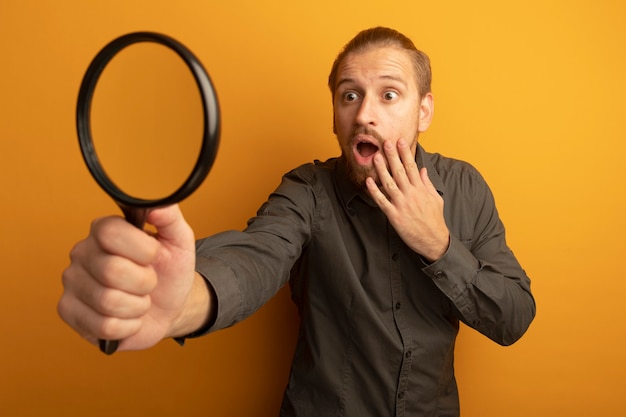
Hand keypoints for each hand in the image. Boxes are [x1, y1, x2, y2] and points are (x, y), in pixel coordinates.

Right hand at [58, 204, 201, 350]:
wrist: (168, 306)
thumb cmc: (169, 271)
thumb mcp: (178, 240)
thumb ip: (170, 216)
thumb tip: (156, 205)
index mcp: (104, 229)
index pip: (110, 232)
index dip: (142, 250)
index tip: (155, 255)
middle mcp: (82, 252)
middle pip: (111, 270)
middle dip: (144, 282)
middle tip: (149, 282)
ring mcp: (72, 283)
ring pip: (108, 301)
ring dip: (138, 305)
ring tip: (139, 299)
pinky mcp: (69, 312)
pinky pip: (104, 326)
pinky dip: (128, 326)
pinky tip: (129, 317)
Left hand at [365, 139, 449, 261]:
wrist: (433, 240)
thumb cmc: (435, 219)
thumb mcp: (435, 199)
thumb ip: (427, 183)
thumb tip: (422, 170)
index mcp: (421, 189)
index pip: (411, 166)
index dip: (405, 153)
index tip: (400, 141)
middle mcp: (411, 194)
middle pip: (399, 171)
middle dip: (392, 156)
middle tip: (385, 142)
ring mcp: (402, 205)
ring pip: (389, 183)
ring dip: (382, 169)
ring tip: (376, 157)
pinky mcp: (394, 216)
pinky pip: (382, 201)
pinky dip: (375, 191)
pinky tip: (369, 182)